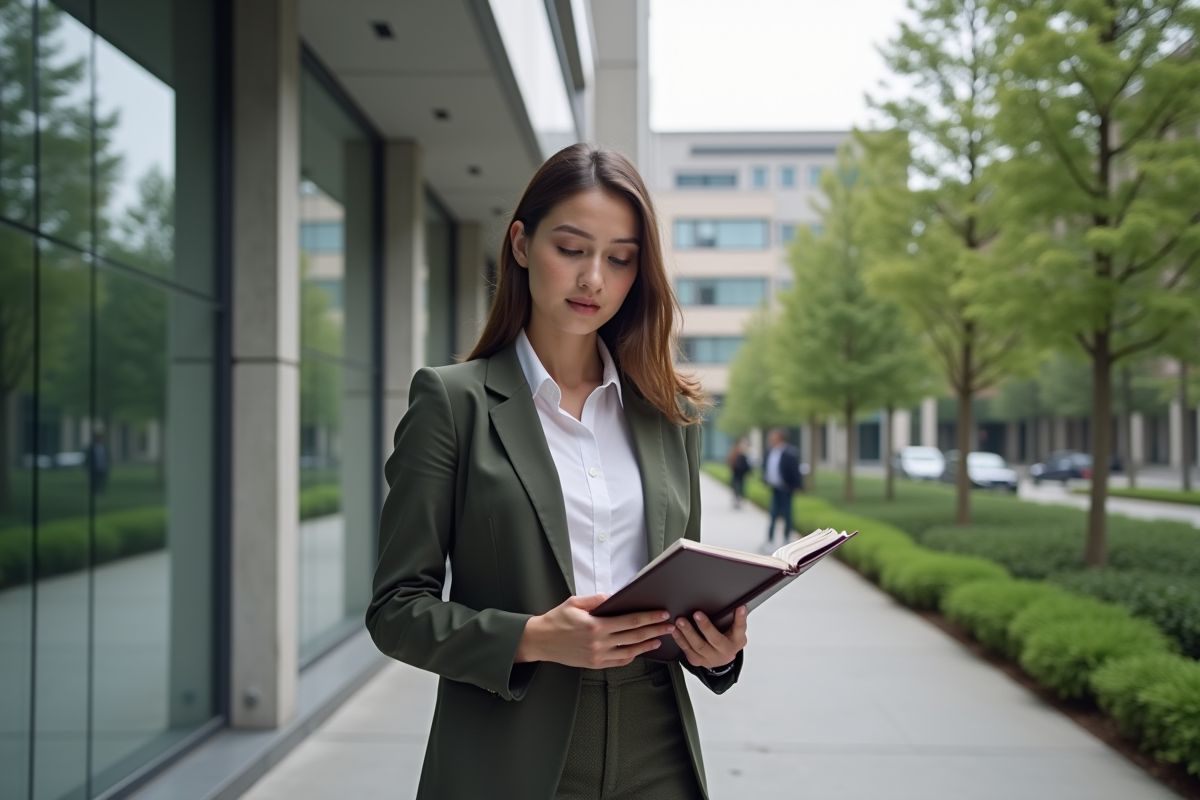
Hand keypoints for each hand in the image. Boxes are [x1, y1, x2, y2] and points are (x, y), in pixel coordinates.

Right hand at [515, 594, 674, 668]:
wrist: (540, 641)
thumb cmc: (556, 620)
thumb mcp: (575, 603)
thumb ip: (596, 600)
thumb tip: (615, 596)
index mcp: (595, 625)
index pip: (630, 621)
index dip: (649, 618)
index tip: (661, 614)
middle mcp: (599, 643)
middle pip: (634, 636)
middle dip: (655, 630)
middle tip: (669, 625)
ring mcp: (598, 656)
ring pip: (630, 651)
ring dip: (647, 645)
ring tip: (660, 639)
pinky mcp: (595, 664)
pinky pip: (619, 661)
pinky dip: (632, 656)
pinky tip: (640, 650)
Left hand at [672, 606, 747, 669]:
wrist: (720, 659)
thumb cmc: (728, 640)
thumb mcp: (736, 631)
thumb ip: (737, 620)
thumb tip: (739, 605)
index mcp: (737, 641)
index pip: (740, 629)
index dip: (740, 618)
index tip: (740, 607)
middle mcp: (724, 652)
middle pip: (715, 639)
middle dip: (705, 627)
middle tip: (696, 614)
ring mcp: (710, 658)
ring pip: (698, 646)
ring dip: (688, 632)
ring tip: (680, 621)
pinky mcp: (697, 661)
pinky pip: (687, 650)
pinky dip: (680, 639)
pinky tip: (675, 630)